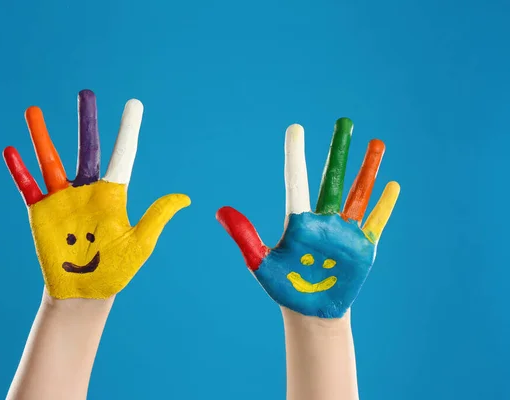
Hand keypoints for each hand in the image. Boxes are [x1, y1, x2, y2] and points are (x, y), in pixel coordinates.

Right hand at [3, 90, 189, 298]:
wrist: (85, 293)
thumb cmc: (116, 270)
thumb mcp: (140, 243)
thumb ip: (156, 216)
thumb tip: (184, 198)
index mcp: (113, 195)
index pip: (122, 155)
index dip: (128, 130)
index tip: (134, 104)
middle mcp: (87, 191)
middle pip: (86, 149)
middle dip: (86, 122)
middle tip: (86, 94)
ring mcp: (63, 200)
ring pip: (52, 161)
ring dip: (42, 137)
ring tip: (33, 110)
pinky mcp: (41, 213)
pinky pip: (29, 187)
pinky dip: (20, 170)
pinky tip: (11, 150)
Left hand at [217, 120, 398, 317]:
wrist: (310, 312)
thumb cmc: (284, 287)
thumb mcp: (260, 263)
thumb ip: (244, 236)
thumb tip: (219, 211)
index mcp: (298, 221)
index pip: (296, 180)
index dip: (294, 155)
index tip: (295, 129)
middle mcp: (323, 220)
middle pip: (332, 178)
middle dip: (338, 150)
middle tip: (343, 121)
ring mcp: (345, 232)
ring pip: (357, 193)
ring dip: (367, 169)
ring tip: (376, 143)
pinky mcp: (363, 248)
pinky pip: (376, 221)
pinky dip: (384, 205)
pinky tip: (393, 185)